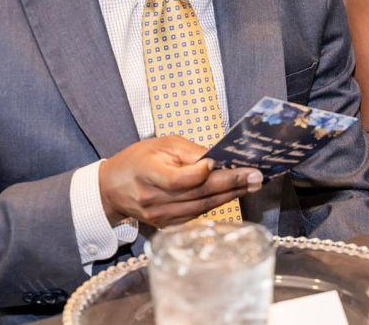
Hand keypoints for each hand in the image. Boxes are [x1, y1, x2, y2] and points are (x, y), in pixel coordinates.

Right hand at [99, 136, 262, 227]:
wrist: (112, 188)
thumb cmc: (139, 160)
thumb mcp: (162, 144)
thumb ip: (189, 152)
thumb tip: (217, 158)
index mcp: (149, 173)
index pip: (178, 180)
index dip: (199, 173)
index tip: (218, 162)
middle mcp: (155, 199)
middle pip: (198, 194)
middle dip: (232, 184)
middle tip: (256, 176)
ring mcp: (161, 216)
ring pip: (203, 206)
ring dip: (231, 195)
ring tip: (253, 183)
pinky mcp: (168, 225)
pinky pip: (198, 214)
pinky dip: (218, 203)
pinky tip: (235, 193)